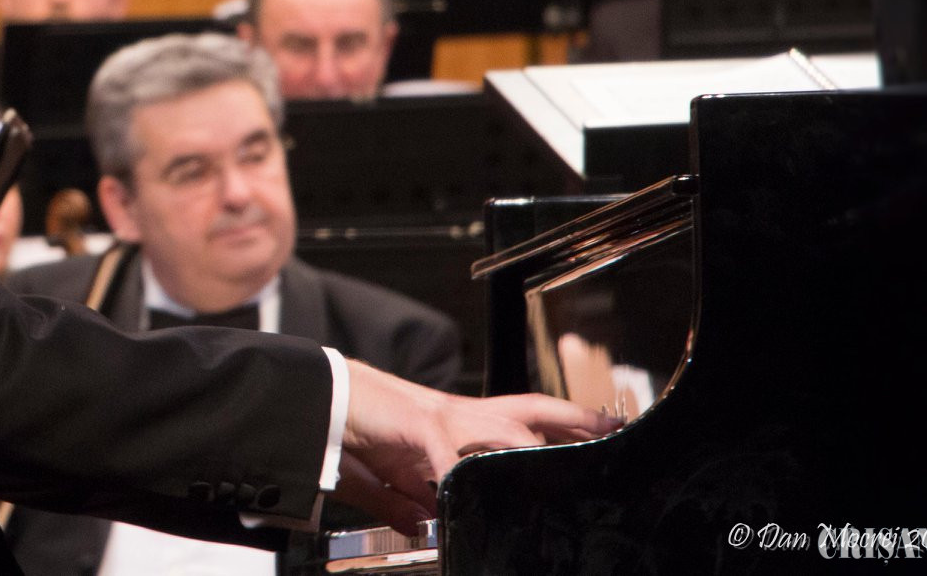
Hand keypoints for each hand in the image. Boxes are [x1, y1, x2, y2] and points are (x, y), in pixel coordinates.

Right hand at [334, 360, 619, 532]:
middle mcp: (456, 415)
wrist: (314, 402)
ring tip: (572, 458)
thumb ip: (405, 503)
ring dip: (540, 446)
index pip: (516, 419)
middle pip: (529, 411)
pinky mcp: (420, 426)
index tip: (596, 433)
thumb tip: (423, 524)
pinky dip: (466, 480)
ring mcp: (442, 418)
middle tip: (612, 431)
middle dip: (573, 422)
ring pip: (507, 428)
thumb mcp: (384, 479)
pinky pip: (454, 457)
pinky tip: (476, 494)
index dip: (558, 424)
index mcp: (452, 424)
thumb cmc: (347, 434)